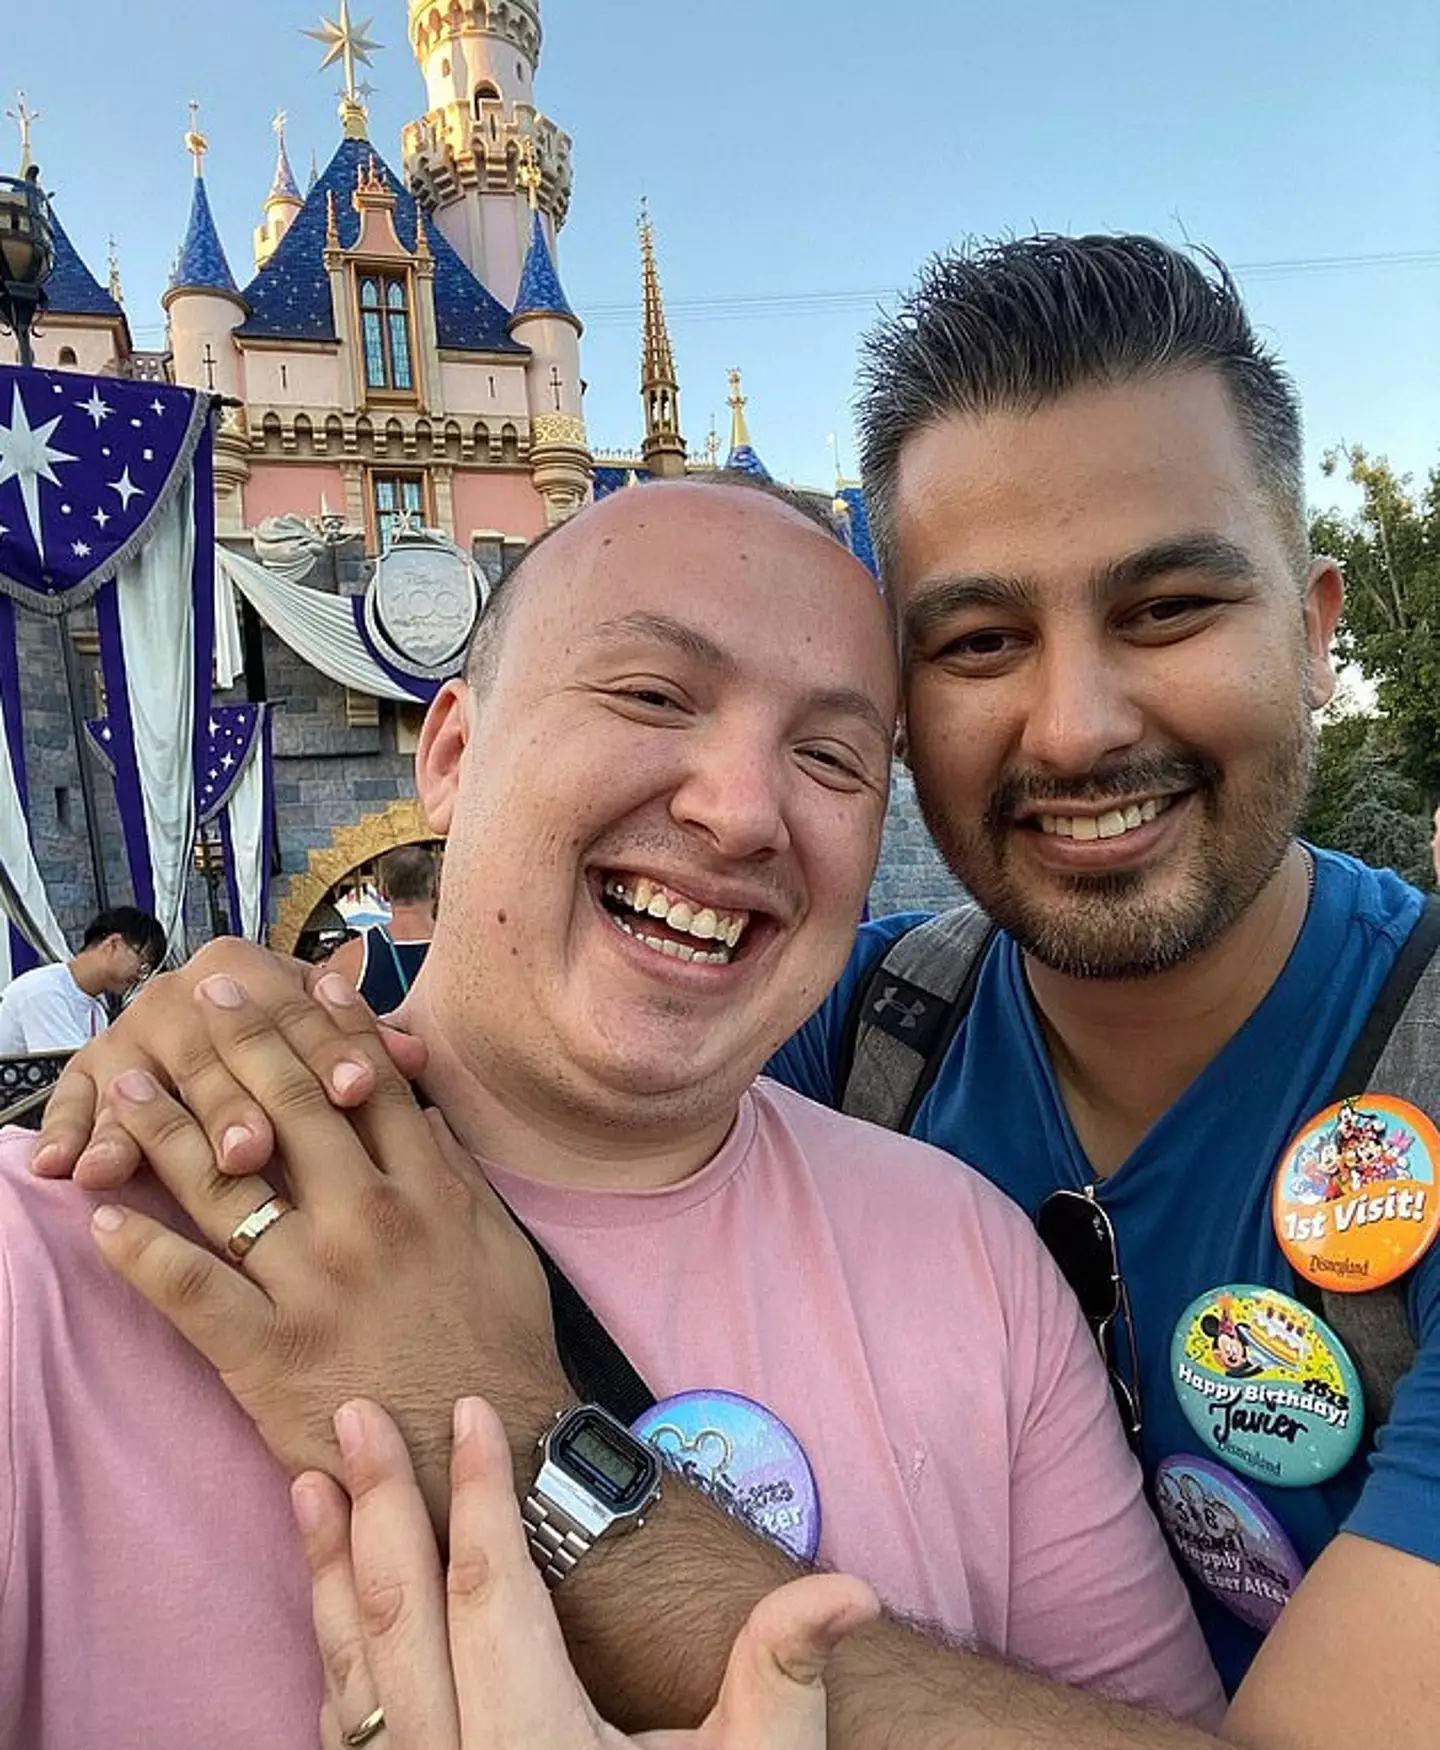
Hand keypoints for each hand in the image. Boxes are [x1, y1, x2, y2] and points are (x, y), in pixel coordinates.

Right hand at [32, 938, 427, 1189]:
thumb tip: (418, 1056)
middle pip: (221, 1049)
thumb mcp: (323, 1042)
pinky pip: (78, 1103)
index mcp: (251, 967)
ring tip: (205, 1164)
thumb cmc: (287, 1048)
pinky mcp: (92, 1072)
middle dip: (242, 1101)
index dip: (331, 1049)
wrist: (211, 1033)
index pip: (297, 1010)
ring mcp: (134, 1029)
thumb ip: (365, 1049)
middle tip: (260, 1149)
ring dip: (173, 1122)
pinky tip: (79, 1170)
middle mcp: (187, 987)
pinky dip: (75, 1131)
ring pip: (155, 1076)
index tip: (356, 1090)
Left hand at [87, 971, 565, 1521]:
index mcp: (428, 1190)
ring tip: (126, 1079)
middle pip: (291, 1108)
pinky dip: (141, 1254)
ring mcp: (313, 1284)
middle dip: (240, 1041)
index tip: (291, 979)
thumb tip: (413, 1106)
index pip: (367, 1082)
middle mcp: (367, 1220)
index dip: (325, 1023)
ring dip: (167, 1126)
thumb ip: (454, 1171)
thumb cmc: (497, 1350)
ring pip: (227, 1184)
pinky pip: (191, 1292)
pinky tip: (101, 1218)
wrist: (484, 1458)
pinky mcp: (268, 1352)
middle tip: (198, 994)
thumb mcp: (500, 1244)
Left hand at [294, 1396, 878, 1749]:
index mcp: (537, 1749)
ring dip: (328, 1571)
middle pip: (401, 1614)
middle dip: (379, 1505)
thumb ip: (786, 1676)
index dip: (481, 1491)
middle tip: (353, 1415)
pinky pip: (348, 1732)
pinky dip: (330, 1654)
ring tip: (310, 1485)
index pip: (493, 1589)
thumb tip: (851, 1591)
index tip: (467, 1408)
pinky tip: (326, 1606)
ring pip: (355, 1671)